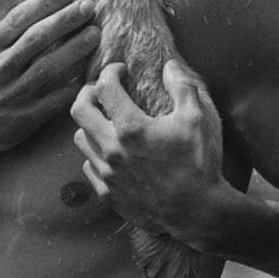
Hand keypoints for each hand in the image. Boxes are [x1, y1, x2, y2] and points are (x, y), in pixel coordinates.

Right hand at [0, 0, 99, 152]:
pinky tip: (90, 73)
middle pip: (36, 39)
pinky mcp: (25, 119)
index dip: (44, 2)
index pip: (18, 19)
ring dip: (74, 49)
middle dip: (64, 20)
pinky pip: (54, 100)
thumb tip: (28, 6)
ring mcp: (12, 95)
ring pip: (48, 68)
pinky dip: (73, 86)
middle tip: (88, 6)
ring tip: (94, 33)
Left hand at [70, 59, 223, 240]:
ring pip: (81, 139)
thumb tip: (169, 65)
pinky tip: (112, 151)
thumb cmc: (199, 164)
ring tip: (106, 121)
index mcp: (131, 129)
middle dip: (88, 93)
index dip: (110, 72)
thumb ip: (182, 87)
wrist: (199, 212)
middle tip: (102, 90)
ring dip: (90, 124)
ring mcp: (107, 174)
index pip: (105, 88)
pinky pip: (88, 166)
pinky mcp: (107, 194)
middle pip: (79, 110)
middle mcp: (112, 150)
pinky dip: (95, 154)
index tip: (120, 70)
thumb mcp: (197, 119)